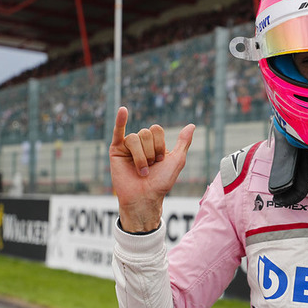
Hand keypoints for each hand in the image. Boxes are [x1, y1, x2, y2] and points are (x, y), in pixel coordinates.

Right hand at [109, 106, 194, 231]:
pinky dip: (120, 120)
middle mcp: (141, 143)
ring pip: (134, 138)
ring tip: (141, 171)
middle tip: (150, 166)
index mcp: (155, 144)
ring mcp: (128, 146)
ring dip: (141, 156)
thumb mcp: (177, 161)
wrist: (145, 197)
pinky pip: (117, 131)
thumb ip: (183, 143)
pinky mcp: (116, 151)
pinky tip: (123, 110)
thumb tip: (192, 125)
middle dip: (151, 151)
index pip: (157, 130)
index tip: (161, 160)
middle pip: (146, 133)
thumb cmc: (160, 183)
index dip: (160, 145)